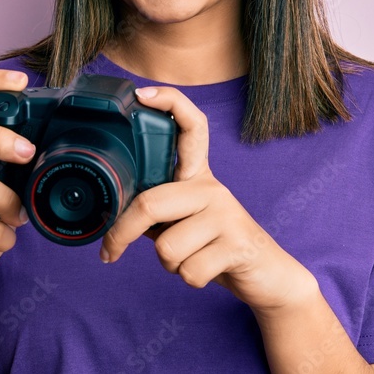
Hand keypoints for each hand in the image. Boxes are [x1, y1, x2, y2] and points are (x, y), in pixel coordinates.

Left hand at [100, 87, 315, 313]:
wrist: (265, 274)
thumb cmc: (211, 244)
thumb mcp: (181, 219)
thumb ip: (155, 209)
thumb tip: (109, 213)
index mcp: (197, 176)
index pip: (191, 126)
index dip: (169, 103)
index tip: (140, 94)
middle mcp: (212, 187)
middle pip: (151, 202)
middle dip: (122, 233)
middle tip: (109, 251)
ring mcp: (227, 214)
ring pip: (168, 246)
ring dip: (169, 264)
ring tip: (188, 258)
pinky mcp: (238, 245)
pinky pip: (189, 270)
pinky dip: (188, 279)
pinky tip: (207, 270)